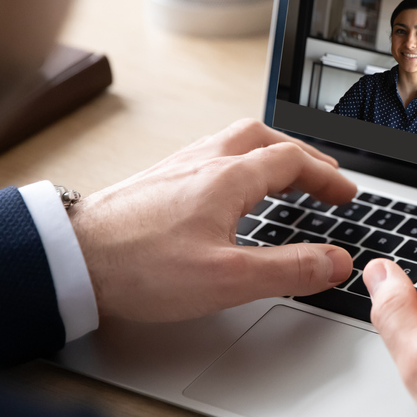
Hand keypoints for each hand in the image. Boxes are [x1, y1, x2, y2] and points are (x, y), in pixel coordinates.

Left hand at [69, 119, 355, 321]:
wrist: (69, 259)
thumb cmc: (139, 268)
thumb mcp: (227, 278)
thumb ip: (288, 269)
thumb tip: (336, 261)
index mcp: (227, 177)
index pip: (292, 161)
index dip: (327, 177)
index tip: (346, 195)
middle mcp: (203, 161)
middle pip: (264, 138)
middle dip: (301, 154)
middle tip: (322, 175)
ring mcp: (176, 167)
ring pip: (234, 141)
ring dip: (268, 152)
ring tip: (283, 174)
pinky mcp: (156, 182)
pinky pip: (210, 155)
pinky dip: (238, 162)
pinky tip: (228, 187)